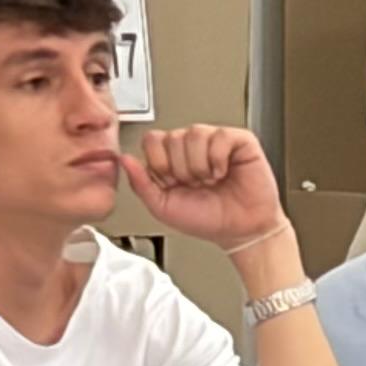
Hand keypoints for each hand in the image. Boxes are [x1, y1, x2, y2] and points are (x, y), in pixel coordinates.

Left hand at [126, 124, 292, 253]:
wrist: (240, 232)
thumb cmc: (207, 220)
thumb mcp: (163, 207)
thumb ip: (141, 184)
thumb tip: (124, 159)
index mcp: (172, 158)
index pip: (153, 140)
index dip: (160, 163)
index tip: (172, 183)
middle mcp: (192, 146)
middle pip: (172, 137)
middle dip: (182, 169)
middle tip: (196, 185)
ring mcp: (216, 142)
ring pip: (195, 134)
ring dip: (200, 165)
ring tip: (210, 179)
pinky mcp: (240, 142)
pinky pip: (221, 136)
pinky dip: (220, 159)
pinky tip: (224, 171)